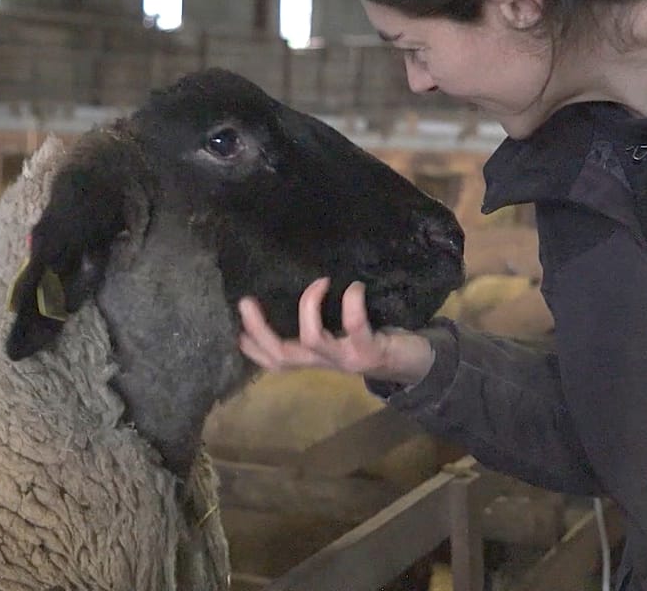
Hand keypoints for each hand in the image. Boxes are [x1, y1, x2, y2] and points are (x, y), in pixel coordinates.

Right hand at [238, 277, 435, 383]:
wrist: (414, 364)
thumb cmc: (373, 340)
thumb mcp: (341, 334)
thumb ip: (320, 321)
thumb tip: (294, 286)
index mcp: (314, 359)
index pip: (273, 360)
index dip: (250, 346)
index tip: (232, 323)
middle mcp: (324, 363)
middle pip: (281, 356)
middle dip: (260, 330)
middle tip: (246, 301)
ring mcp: (346, 359)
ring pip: (312, 341)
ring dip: (309, 307)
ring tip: (319, 282)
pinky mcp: (369, 352)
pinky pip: (355, 328)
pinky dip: (351, 306)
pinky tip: (354, 288)